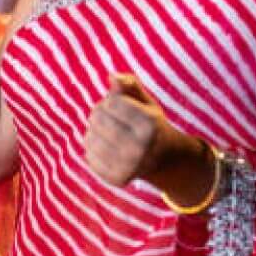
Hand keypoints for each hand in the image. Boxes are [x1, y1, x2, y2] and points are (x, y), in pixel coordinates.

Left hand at [85, 74, 212, 200]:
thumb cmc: (151, 124)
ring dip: (93, 131)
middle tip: (107, 117)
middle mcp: (140, 147)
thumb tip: (111, 76)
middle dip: (98, 113)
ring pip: (89, 138)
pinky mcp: (118, 179)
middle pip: (97, 119)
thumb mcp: (146, 102)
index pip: (110, 102)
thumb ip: (130, 85)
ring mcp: (128, 166)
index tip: (116, 105)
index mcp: (150, 123)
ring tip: (105, 132)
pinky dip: (92, 149)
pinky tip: (105, 148)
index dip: (109, 100)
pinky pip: (89, 157)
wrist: (166, 161)